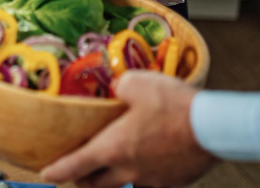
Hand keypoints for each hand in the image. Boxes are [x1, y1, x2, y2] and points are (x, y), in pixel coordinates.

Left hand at [40, 71, 217, 186]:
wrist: (214, 128)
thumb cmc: (174, 106)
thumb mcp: (136, 82)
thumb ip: (119, 85)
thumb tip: (116, 86)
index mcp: (112, 148)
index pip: (75, 165)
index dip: (56, 171)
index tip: (45, 173)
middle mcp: (128, 170)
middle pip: (95, 185)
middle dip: (81, 181)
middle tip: (76, 173)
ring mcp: (152, 180)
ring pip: (123, 187)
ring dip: (111, 181)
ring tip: (109, 171)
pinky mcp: (173, 181)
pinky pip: (150, 185)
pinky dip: (142, 178)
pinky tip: (146, 166)